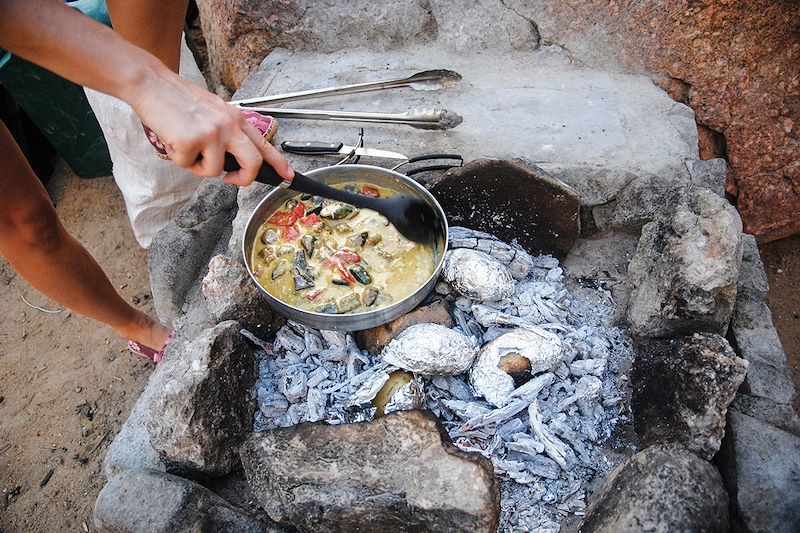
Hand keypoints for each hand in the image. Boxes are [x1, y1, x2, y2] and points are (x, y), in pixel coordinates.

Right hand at [129, 71, 293, 185]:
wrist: (152, 84)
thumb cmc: (179, 99)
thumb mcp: (214, 111)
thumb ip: (228, 131)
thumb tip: (233, 159)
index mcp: (236, 118)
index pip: (264, 144)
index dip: (278, 163)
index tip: (287, 175)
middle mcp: (229, 126)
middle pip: (252, 164)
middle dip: (243, 179)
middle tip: (230, 179)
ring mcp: (212, 134)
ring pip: (214, 171)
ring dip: (198, 166)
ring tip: (186, 146)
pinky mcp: (192, 142)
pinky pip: (188, 166)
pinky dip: (178, 158)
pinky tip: (173, 140)